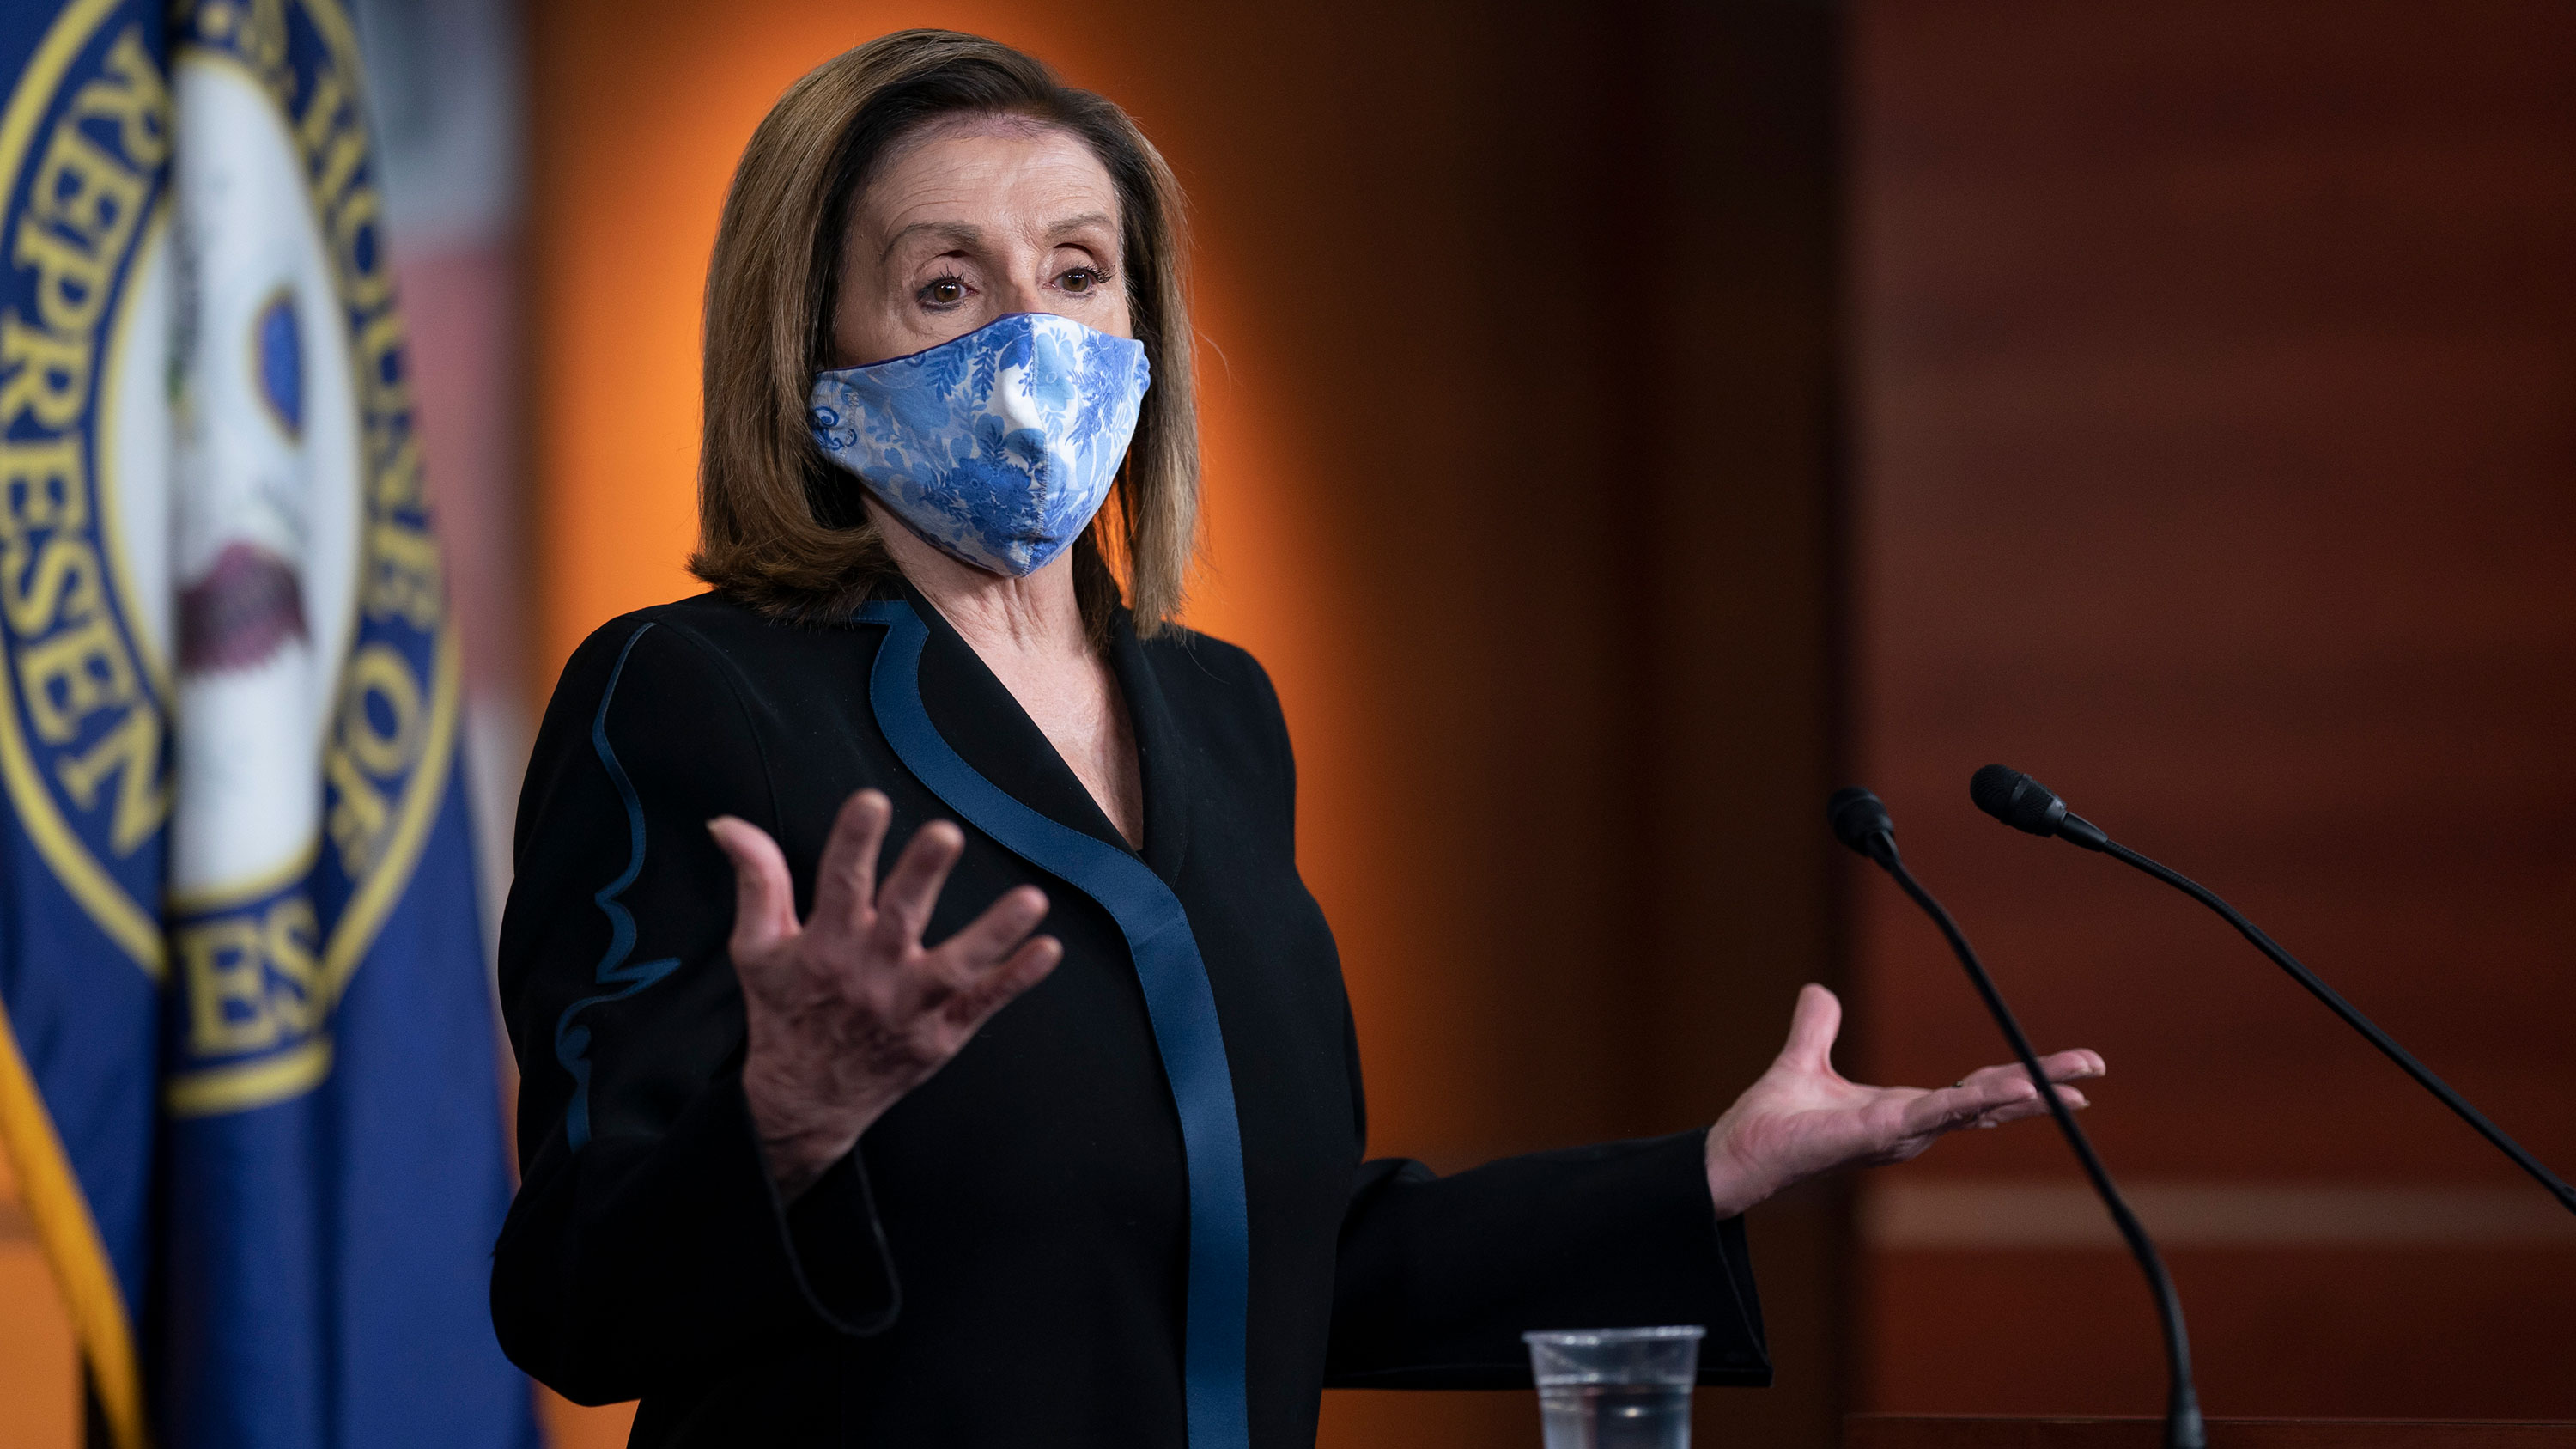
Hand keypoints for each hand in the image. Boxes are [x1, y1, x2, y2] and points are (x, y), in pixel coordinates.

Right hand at [710, 790, 1061, 1200]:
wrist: (804, 1103)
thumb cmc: (784, 1013)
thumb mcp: (756, 948)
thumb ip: (756, 880)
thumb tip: (728, 822)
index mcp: (824, 947)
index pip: (839, 884)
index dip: (855, 841)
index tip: (872, 802)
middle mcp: (870, 974)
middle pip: (901, 918)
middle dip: (922, 876)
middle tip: (945, 834)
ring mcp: (910, 1007)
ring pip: (957, 967)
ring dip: (994, 933)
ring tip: (1031, 900)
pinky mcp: (940, 1035)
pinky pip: (983, 1005)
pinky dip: (1015, 980)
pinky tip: (1047, 950)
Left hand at [1702, 983, 2104, 1216]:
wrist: (1735, 1154)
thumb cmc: (1770, 1122)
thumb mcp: (1802, 1060)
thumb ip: (1816, 1027)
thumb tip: (1819, 990)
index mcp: (1902, 1109)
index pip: (1972, 1091)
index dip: (2016, 1079)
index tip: (2063, 1069)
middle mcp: (1910, 1127)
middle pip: (1990, 1101)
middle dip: (2042, 1086)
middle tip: (2094, 1070)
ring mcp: (1899, 1134)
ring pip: (1974, 1108)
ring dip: (2021, 1094)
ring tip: (2072, 1085)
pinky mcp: (1877, 1135)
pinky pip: (1935, 1113)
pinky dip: (1971, 1101)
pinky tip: (2005, 1090)